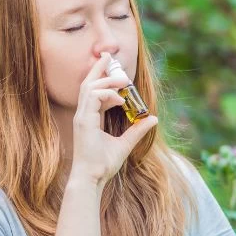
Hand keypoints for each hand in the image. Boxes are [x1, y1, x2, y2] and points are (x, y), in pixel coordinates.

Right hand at [70, 52, 157, 185]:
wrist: (92, 179)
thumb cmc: (103, 165)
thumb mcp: (125, 144)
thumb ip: (138, 130)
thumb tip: (153, 119)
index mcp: (89, 117)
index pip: (93, 90)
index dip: (102, 76)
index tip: (112, 66)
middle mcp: (83, 114)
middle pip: (87, 83)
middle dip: (99, 68)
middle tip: (111, 57)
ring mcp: (81, 117)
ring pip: (90, 87)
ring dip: (107, 80)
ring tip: (124, 81)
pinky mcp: (83, 121)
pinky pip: (94, 97)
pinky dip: (108, 94)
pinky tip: (121, 100)